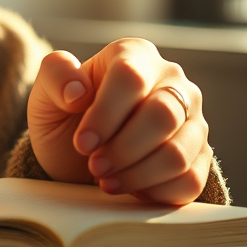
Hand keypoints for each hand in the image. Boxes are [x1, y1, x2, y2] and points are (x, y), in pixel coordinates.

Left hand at [27, 38, 210, 204]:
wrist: (78, 151)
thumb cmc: (65, 114)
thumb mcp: (46, 92)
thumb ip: (56, 76)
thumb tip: (78, 90)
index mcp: (134, 55)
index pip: (131, 78)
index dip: (106, 115)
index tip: (82, 143)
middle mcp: (172, 81)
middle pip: (163, 115)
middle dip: (124, 148)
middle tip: (95, 165)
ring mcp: (192, 119)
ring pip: (179, 153)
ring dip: (138, 173)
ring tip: (106, 179)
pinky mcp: (199, 156)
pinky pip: (189, 180)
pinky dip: (155, 191)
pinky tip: (129, 187)